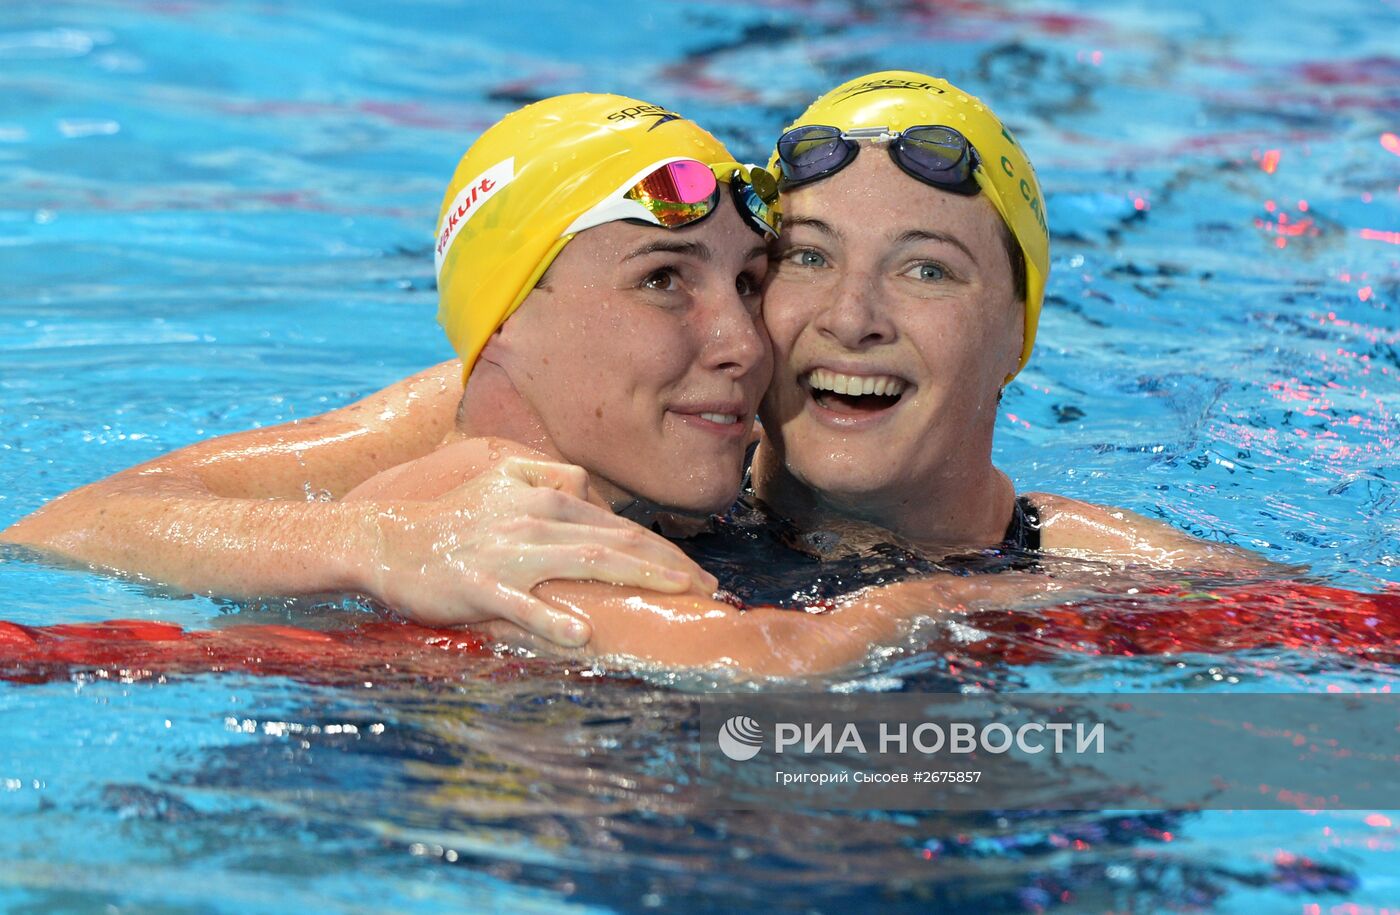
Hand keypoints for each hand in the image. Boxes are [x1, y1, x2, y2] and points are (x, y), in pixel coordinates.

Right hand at [357, 456, 717, 644]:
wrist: (388, 540)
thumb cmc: (452, 519)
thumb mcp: (502, 481)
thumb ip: (551, 478)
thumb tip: (587, 487)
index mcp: (547, 502)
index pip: (620, 528)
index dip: (665, 551)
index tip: (699, 577)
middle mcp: (536, 523)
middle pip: (617, 543)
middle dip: (669, 566)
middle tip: (710, 591)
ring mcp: (508, 555)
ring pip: (584, 563)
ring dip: (636, 578)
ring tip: (676, 596)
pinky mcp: (478, 586)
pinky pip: (520, 606)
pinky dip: (551, 619)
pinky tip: (581, 636)